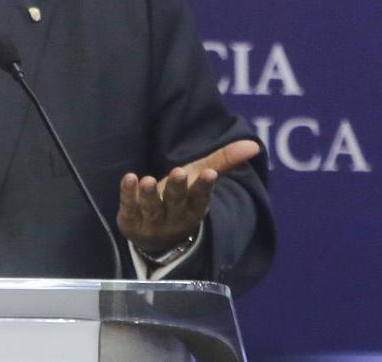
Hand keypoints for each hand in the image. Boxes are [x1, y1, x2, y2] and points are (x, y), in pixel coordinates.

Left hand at [116, 139, 259, 253]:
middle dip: (178, 188)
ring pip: (151, 209)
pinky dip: (128, 194)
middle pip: (176, 202)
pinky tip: (129, 178)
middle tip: (178, 172)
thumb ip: (223, 161)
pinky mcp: (130, 220)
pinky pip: (129, 207)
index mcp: (194, 208)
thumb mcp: (198, 179)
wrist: (153, 236)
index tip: (209, 173)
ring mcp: (151, 222)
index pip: (201, 199)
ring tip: (147, 179)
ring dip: (150, 194)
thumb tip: (254, 145)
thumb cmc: (180, 199)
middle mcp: (174, 217)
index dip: (204, 187)